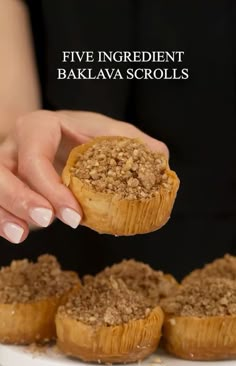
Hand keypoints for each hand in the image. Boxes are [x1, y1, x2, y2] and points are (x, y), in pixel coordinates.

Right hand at [0, 110, 167, 242]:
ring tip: (21, 236)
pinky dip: (2, 219)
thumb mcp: (105, 131)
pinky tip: (16, 235)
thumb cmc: (82, 135)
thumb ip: (130, 141)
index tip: (75, 215)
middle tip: (48, 221)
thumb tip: (160, 158)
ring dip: (3, 213)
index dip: (50, 186)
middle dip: (21, 199)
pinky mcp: (4, 187)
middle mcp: (14, 145)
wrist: (56, 136)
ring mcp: (5, 166)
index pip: (35, 154)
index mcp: (39, 127)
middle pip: (1, 171)